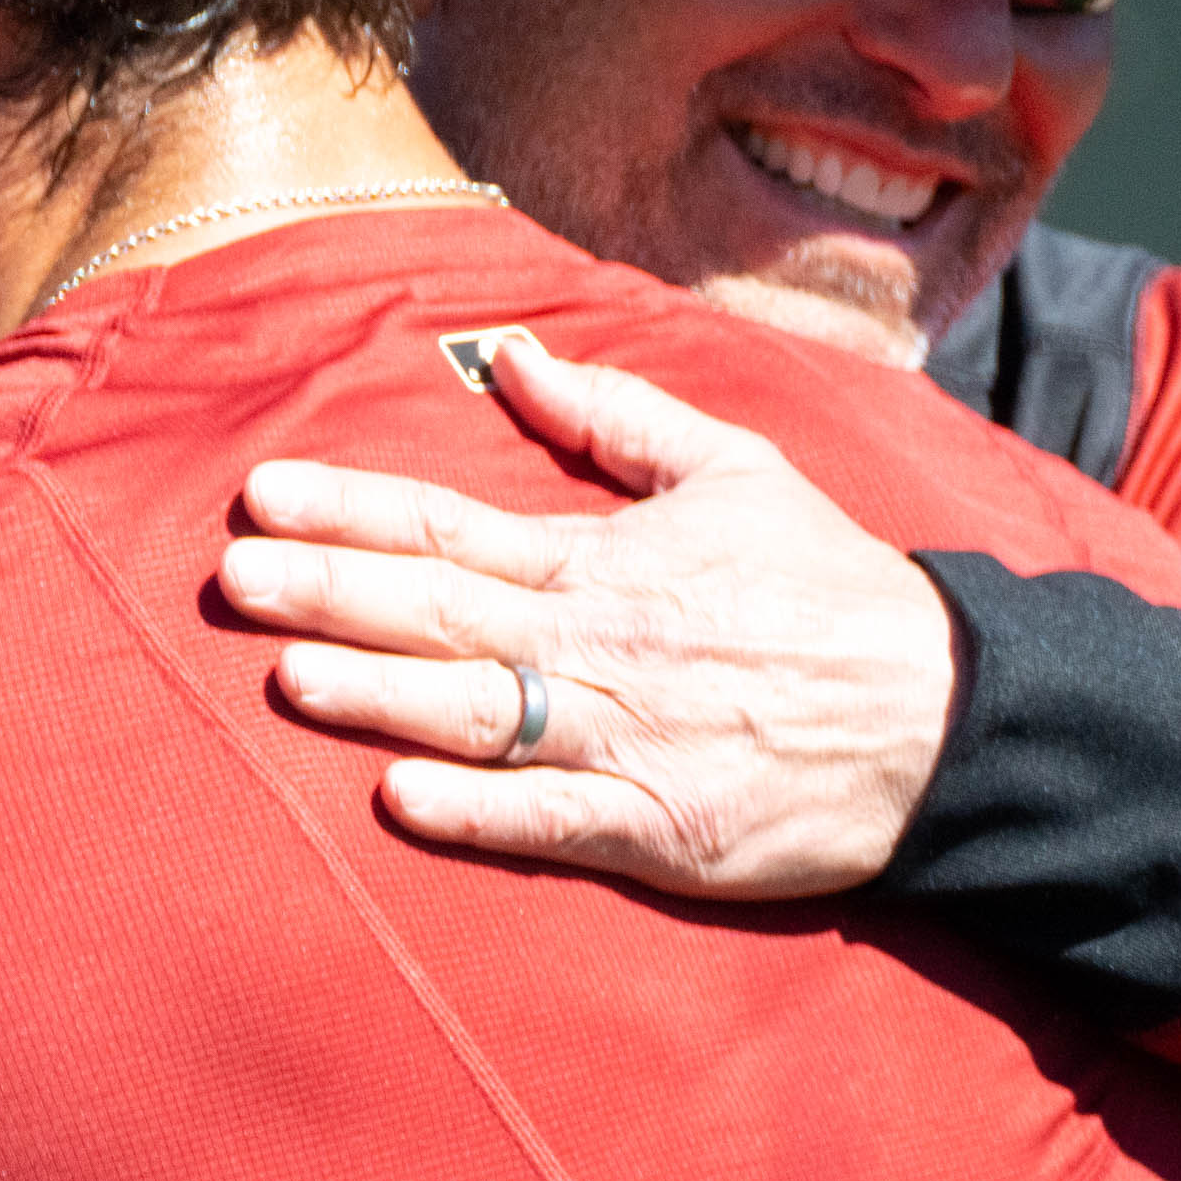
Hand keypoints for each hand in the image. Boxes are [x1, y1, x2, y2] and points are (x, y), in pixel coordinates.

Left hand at [216, 336, 956, 899]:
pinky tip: (399, 798)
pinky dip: (476, 810)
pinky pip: (551, 818)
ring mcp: (625, 735)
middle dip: (330, 591)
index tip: (263, 496)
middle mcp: (601, 641)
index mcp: (607, 558)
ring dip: (379, 694)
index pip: (452, 525)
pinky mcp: (657, 824)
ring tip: (287, 676)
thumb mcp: (735, 469)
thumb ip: (615, 414)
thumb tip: (518, 355)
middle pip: (442, 611)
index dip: (352, 509)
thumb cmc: (832, 590)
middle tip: (234, 578)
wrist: (946, 716)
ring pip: (479, 709)